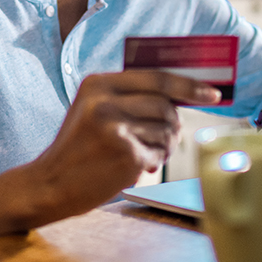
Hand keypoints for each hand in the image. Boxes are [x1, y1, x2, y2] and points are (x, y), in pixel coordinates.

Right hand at [28, 71, 221, 222]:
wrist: (49, 184)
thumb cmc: (78, 147)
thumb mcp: (93, 109)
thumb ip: (129, 97)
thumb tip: (182, 95)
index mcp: (98, 83)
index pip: (157, 77)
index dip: (189, 86)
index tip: (212, 93)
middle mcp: (105, 102)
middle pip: (165, 105)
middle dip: (174, 123)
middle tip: (169, 135)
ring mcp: (115, 128)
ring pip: (166, 130)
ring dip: (164, 145)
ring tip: (144, 153)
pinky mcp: (124, 155)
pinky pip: (157, 154)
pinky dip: (152, 162)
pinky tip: (133, 166)